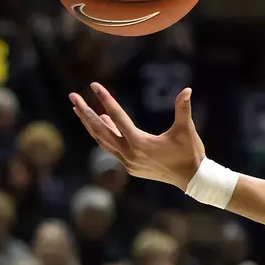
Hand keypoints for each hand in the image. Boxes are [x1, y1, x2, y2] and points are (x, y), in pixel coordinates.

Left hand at [70, 83, 205, 189]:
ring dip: (90, 124)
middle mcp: (129, 153)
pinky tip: (102, 123)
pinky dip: (104, 135)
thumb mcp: (186, 130)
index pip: (117, 116)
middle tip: (72, 96)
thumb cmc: (190, 153)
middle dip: (85, 112)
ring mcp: (127, 162)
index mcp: (139, 142)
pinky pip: (111, 148)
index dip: (105, 99)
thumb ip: (183, 109)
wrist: (192, 178)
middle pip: (100, 129)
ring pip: (102, 140)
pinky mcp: (130, 166)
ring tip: (78, 109)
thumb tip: (187, 89)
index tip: (93, 85)